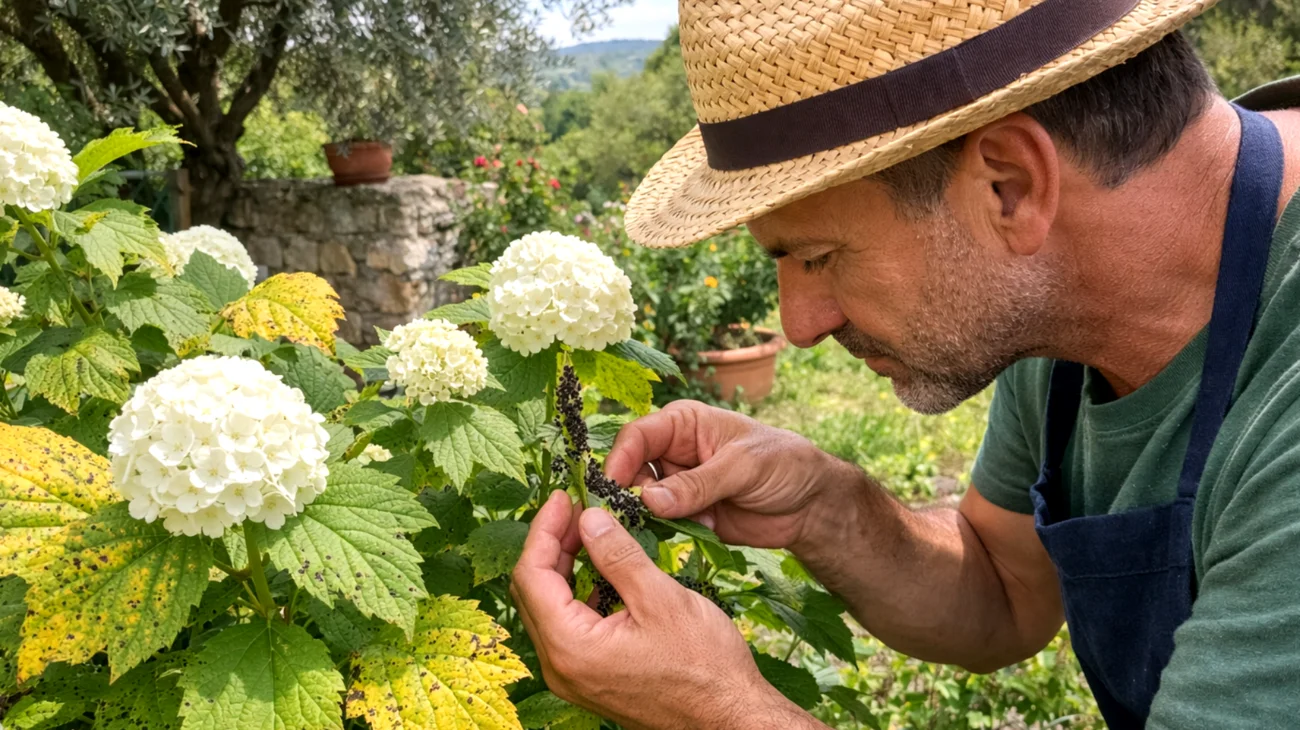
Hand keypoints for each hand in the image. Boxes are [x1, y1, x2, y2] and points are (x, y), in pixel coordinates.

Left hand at [512, 490, 797, 729]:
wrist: (730, 718)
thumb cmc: (704, 666)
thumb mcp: (660, 599)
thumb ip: (618, 556)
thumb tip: (588, 518)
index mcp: (571, 647)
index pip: (532, 575)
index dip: (544, 529)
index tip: (564, 497)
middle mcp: (561, 667)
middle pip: (533, 591)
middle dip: (551, 544)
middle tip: (577, 508)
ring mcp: (574, 676)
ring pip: (550, 608)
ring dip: (565, 567)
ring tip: (590, 532)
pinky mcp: (591, 678)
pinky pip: (569, 627)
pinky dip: (579, 593)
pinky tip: (603, 571)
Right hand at [604, 400, 852, 551]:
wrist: (811, 504)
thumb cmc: (782, 464)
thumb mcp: (742, 467)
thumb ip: (698, 484)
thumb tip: (650, 501)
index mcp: (682, 424)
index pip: (637, 437)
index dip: (619, 461)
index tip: (611, 489)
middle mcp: (673, 453)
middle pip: (631, 472)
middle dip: (634, 495)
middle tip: (645, 516)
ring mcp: (678, 486)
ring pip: (643, 503)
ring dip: (657, 517)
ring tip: (693, 519)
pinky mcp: (687, 516)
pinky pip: (663, 526)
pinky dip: (674, 532)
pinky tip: (706, 527)